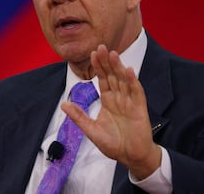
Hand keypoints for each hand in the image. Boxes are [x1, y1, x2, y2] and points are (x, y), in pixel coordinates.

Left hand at [61, 44, 160, 178]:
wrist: (131, 157)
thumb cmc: (113, 144)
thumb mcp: (92, 130)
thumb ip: (79, 117)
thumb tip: (64, 104)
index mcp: (108, 100)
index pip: (102, 79)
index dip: (98, 67)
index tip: (92, 54)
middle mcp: (118, 97)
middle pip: (112, 75)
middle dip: (106, 61)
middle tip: (101, 47)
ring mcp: (129, 101)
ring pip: (123, 80)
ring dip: (118, 67)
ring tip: (113, 54)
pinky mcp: (139, 108)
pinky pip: (136, 92)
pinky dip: (132, 81)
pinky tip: (128, 71)